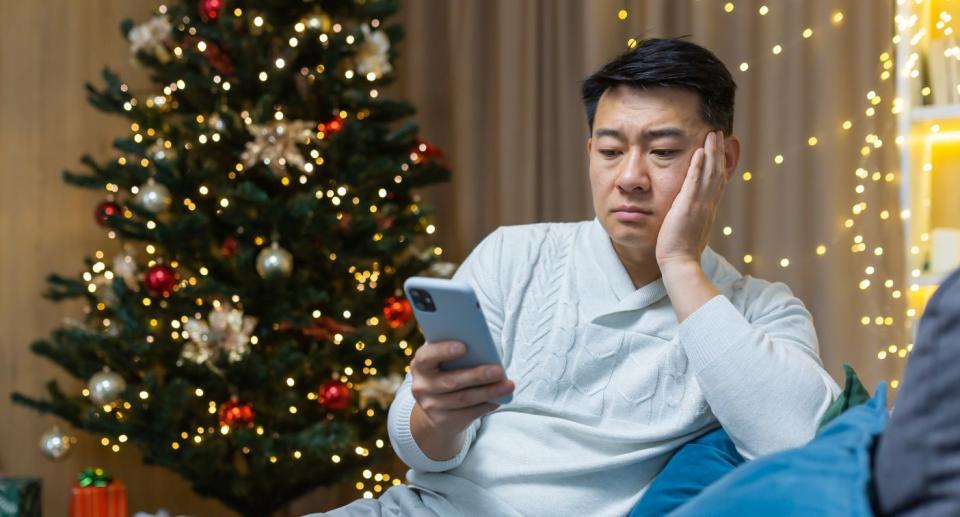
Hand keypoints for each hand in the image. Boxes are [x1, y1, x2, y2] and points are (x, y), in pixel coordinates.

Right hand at [410, 340, 513, 435]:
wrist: (435, 405)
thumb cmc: (447, 371)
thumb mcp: (445, 361)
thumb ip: (457, 353)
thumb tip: (485, 349)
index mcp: (420, 364)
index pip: (426, 357)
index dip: (443, 351)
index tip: (464, 346)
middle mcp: (421, 386)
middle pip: (450, 381)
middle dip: (477, 376)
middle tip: (499, 370)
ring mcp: (430, 406)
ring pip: (463, 399)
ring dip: (488, 392)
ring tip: (508, 385)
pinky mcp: (442, 421)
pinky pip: (468, 414)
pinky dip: (486, 406)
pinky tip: (500, 399)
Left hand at [656, 131, 731, 268]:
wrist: (680, 263)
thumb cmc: (681, 251)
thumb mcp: (691, 230)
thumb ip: (693, 218)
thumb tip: (692, 214)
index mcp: (708, 210)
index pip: (716, 182)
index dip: (719, 164)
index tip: (719, 150)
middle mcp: (708, 205)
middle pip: (717, 173)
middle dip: (718, 152)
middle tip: (719, 134)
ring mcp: (700, 205)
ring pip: (709, 173)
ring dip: (711, 152)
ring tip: (712, 134)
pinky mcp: (688, 207)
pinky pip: (694, 182)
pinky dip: (698, 166)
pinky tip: (699, 151)